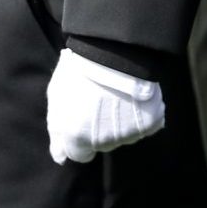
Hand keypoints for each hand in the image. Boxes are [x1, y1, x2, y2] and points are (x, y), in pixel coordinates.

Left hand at [45, 47, 165, 163]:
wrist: (113, 50)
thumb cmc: (78, 70)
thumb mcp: (56, 96)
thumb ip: (57, 130)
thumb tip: (59, 157)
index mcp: (77, 137)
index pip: (79, 155)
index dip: (79, 137)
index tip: (83, 119)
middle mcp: (103, 141)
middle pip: (101, 143)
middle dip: (100, 128)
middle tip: (101, 101)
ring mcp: (129, 133)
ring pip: (123, 135)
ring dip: (120, 120)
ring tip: (117, 93)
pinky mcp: (150, 122)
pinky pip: (145, 125)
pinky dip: (141, 114)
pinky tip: (134, 96)